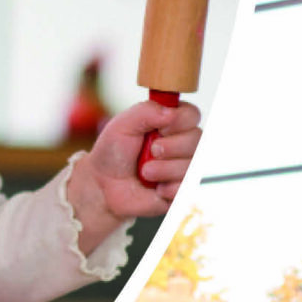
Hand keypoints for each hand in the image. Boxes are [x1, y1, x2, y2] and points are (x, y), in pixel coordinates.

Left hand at [77, 99, 202, 219]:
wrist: (104, 187)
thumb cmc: (113, 153)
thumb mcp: (123, 125)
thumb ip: (146, 111)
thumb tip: (171, 113)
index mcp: (170, 123)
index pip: (192, 115)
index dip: (180, 120)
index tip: (161, 128)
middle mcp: (181, 144)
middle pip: (197, 139)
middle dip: (172, 147)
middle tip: (152, 151)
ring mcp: (183, 167)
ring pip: (193, 164)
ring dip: (165, 169)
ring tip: (145, 172)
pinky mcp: (182, 190)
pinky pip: (189, 187)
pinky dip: (169, 188)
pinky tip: (156, 189)